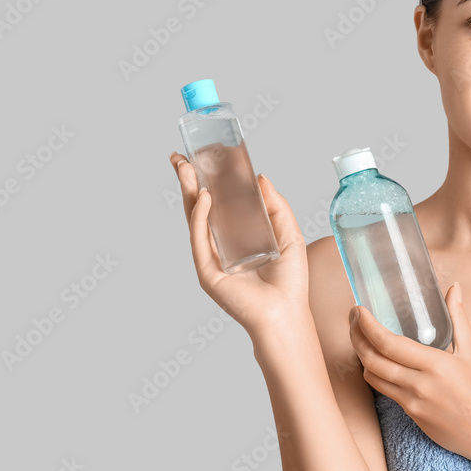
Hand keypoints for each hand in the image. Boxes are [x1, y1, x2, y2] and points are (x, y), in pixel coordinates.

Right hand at [169, 151, 308, 339]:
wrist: (287, 313)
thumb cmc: (290, 281)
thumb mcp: (288, 233)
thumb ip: (276, 206)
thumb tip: (259, 177)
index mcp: (237, 237)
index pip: (218, 204)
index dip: (208, 182)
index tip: (201, 158)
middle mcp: (220, 246)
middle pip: (200, 208)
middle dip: (188, 182)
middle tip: (180, 157)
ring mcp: (211, 258)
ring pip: (194, 219)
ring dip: (188, 192)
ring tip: (185, 167)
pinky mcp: (208, 271)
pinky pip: (200, 239)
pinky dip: (200, 216)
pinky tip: (204, 196)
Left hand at [348, 282, 470, 463]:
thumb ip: (458, 317)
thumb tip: (455, 288)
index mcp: (434, 364)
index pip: (388, 343)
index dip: (367, 326)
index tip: (359, 310)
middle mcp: (418, 384)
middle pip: (372, 359)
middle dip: (356, 337)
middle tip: (353, 319)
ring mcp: (412, 402)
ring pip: (372, 377)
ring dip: (361, 355)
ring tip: (360, 337)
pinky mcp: (410, 415)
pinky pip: (384, 391)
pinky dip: (375, 373)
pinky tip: (376, 361)